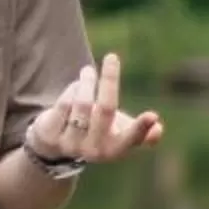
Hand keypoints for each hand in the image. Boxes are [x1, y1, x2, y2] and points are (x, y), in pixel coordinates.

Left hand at [29, 53, 163, 166]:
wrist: (56, 145)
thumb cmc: (97, 131)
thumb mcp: (120, 131)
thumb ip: (141, 132)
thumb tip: (158, 129)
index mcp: (115, 150)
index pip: (130, 139)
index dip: (141, 129)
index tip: (152, 116)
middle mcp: (94, 151)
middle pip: (106, 110)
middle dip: (110, 80)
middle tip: (112, 56)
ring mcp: (71, 145)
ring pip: (82, 103)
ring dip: (87, 81)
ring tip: (87, 72)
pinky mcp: (51, 136)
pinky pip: (64, 104)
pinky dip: (72, 90)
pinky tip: (75, 87)